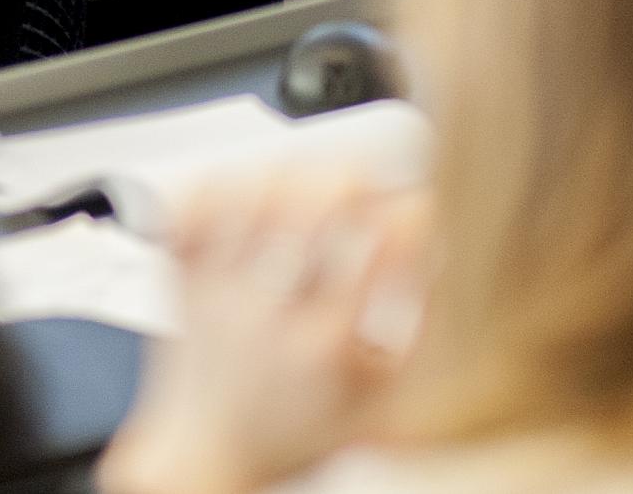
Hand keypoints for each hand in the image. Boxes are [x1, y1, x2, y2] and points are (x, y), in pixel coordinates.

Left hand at [99, 168, 430, 493]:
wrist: (210, 460)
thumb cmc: (297, 429)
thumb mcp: (381, 396)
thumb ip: (422, 329)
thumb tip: (449, 261)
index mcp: (325, 344)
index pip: (382, 247)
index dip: (413, 214)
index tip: (417, 211)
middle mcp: (269, 314)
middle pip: (311, 208)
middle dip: (352, 179)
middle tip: (363, 185)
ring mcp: (221, 294)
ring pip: (250, 196)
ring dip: (291, 173)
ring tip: (308, 184)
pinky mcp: (183, 283)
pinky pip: (186, 215)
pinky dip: (216, 187)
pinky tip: (245, 192)